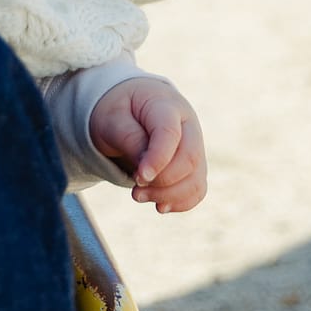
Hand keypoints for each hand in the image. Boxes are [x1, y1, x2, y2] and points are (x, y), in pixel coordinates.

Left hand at [89, 77, 206, 213]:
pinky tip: (160, 205)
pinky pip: (197, 189)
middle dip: (162, 182)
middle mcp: (188, 125)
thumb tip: (147, 171)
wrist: (128, 107)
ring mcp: (195, 145)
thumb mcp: (112, 118)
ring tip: (139, 197)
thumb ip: (129, 139)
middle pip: (189, 159)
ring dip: (169, 196)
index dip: (157, 159)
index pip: (170, 133)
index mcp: (166, 104)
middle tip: (135, 191)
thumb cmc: (118, 110)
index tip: (139, 178)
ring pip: (196, 178)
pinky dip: (181, 202)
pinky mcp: (194, 165)